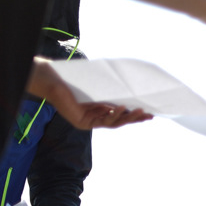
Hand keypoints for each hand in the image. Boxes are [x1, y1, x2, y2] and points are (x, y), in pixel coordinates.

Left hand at [27, 58, 153, 129]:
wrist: (55, 82)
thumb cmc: (76, 81)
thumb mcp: (98, 87)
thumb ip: (112, 90)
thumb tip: (132, 84)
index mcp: (101, 109)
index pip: (122, 114)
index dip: (135, 115)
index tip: (150, 113)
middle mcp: (97, 117)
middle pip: (120, 120)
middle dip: (135, 118)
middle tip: (150, 115)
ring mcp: (90, 121)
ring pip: (113, 122)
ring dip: (128, 117)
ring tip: (140, 111)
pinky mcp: (83, 123)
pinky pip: (102, 121)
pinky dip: (114, 114)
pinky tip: (122, 107)